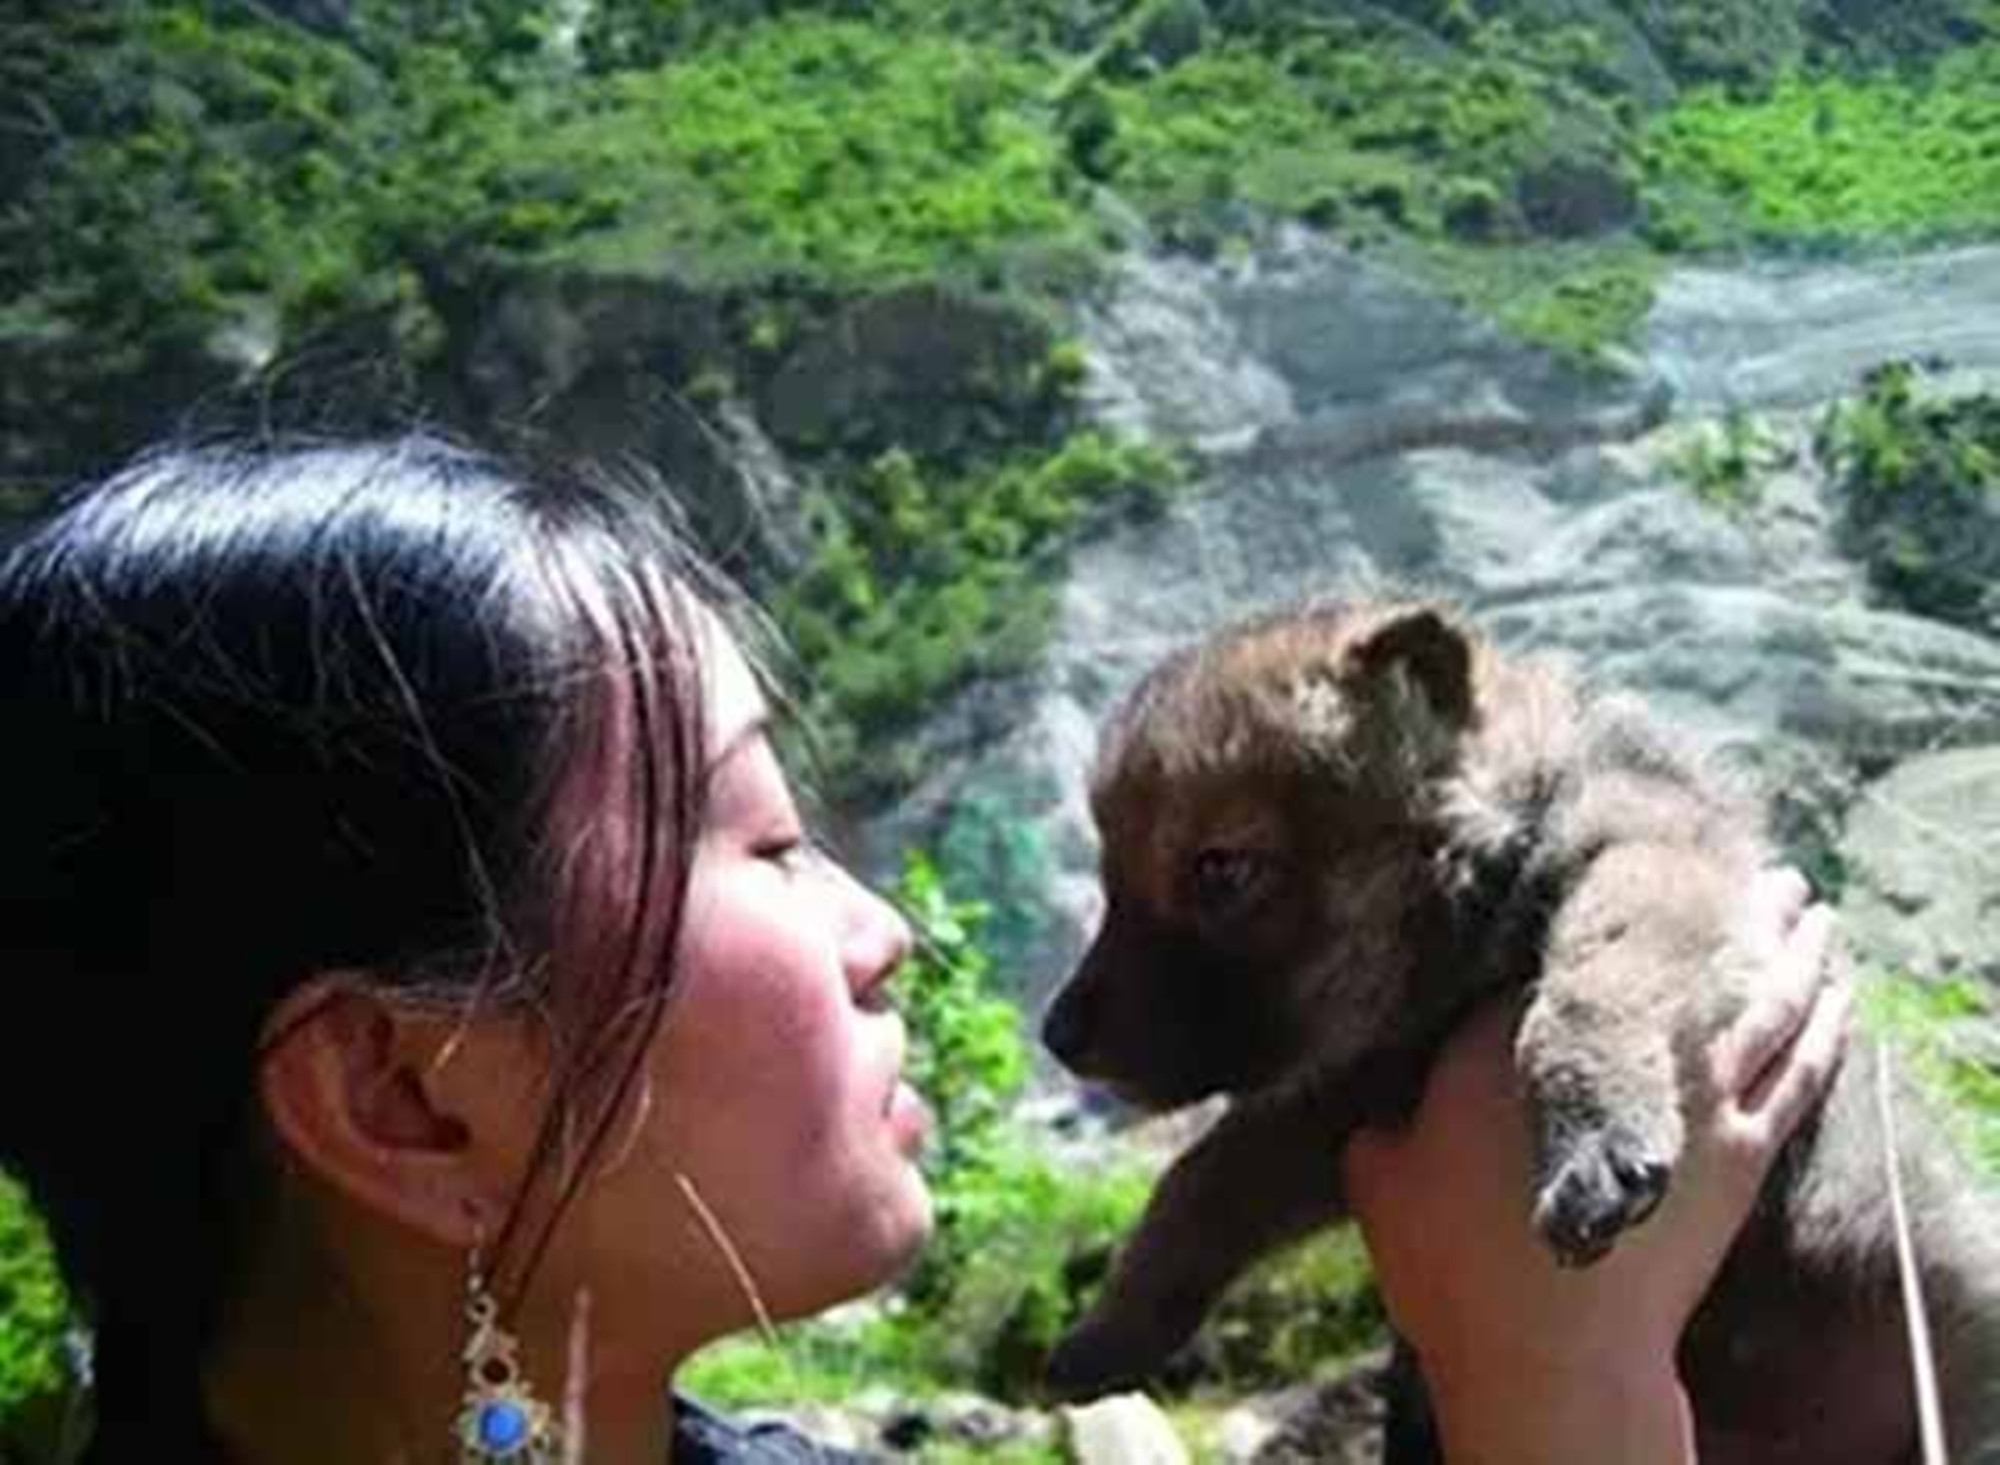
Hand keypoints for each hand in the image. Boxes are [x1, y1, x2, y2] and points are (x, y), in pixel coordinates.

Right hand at [1340, 868, 1850, 1462]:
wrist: (1545, 1350)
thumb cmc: (1447, 1260)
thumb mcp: (1375, 1167)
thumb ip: (1382, 1114)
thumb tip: (1380, 1098)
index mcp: (1506, 1027)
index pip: (1552, 937)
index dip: (1580, 897)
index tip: (1601, 866)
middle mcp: (1608, 1039)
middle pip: (1677, 943)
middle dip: (1711, 894)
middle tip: (1731, 854)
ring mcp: (1688, 1091)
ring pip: (1753, 993)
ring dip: (1783, 942)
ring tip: (1793, 898)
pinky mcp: (1739, 1149)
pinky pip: (1798, 1068)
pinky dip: (1822, 1023)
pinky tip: (1835, 991)